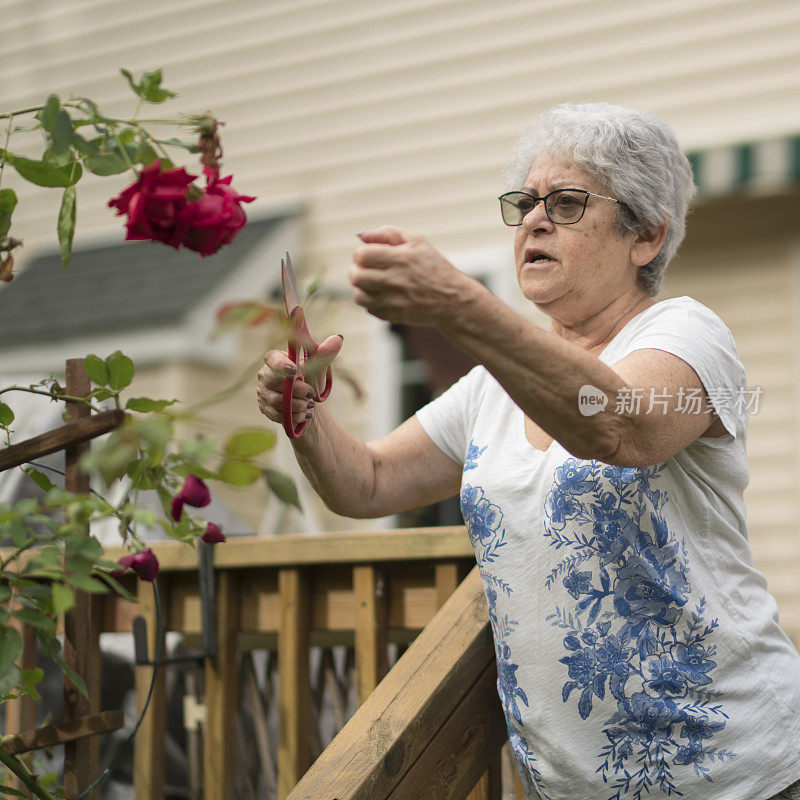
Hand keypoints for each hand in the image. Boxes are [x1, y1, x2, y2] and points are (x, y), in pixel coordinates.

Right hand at [256, 335, 342, 432]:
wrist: (308, 402)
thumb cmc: (312, 380)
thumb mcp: (320, 368)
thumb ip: (326, 355)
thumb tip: (338, 339)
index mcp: (276, 358)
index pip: (272, 358)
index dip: (281, 364)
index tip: (295, 371)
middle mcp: (265, 374)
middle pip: (275, 381)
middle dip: (297, 390)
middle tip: (311, 395)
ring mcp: (262, 391)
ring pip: (276, 400)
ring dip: (297, 405)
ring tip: (310, 405)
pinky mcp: (264, 407)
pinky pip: (276, 414)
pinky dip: (294, 416)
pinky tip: (305, 414)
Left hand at [349, 226, 473, 325]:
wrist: (452, 300)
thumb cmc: (434, 266)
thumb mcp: (417, 241)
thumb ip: (388, 233)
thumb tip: (362, 236)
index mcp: (400, 258)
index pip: (362, 255)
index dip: (360, 254)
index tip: (369, 256)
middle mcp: (395, 280)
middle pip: (356, 276)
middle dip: (357, 271)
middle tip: (366, 269)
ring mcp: (393, 300)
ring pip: (359, 296)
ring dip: (362, 288)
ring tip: (372, 283)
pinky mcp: (393, 315)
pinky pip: (370, 309)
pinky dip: (372, 302)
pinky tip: (383, 296)